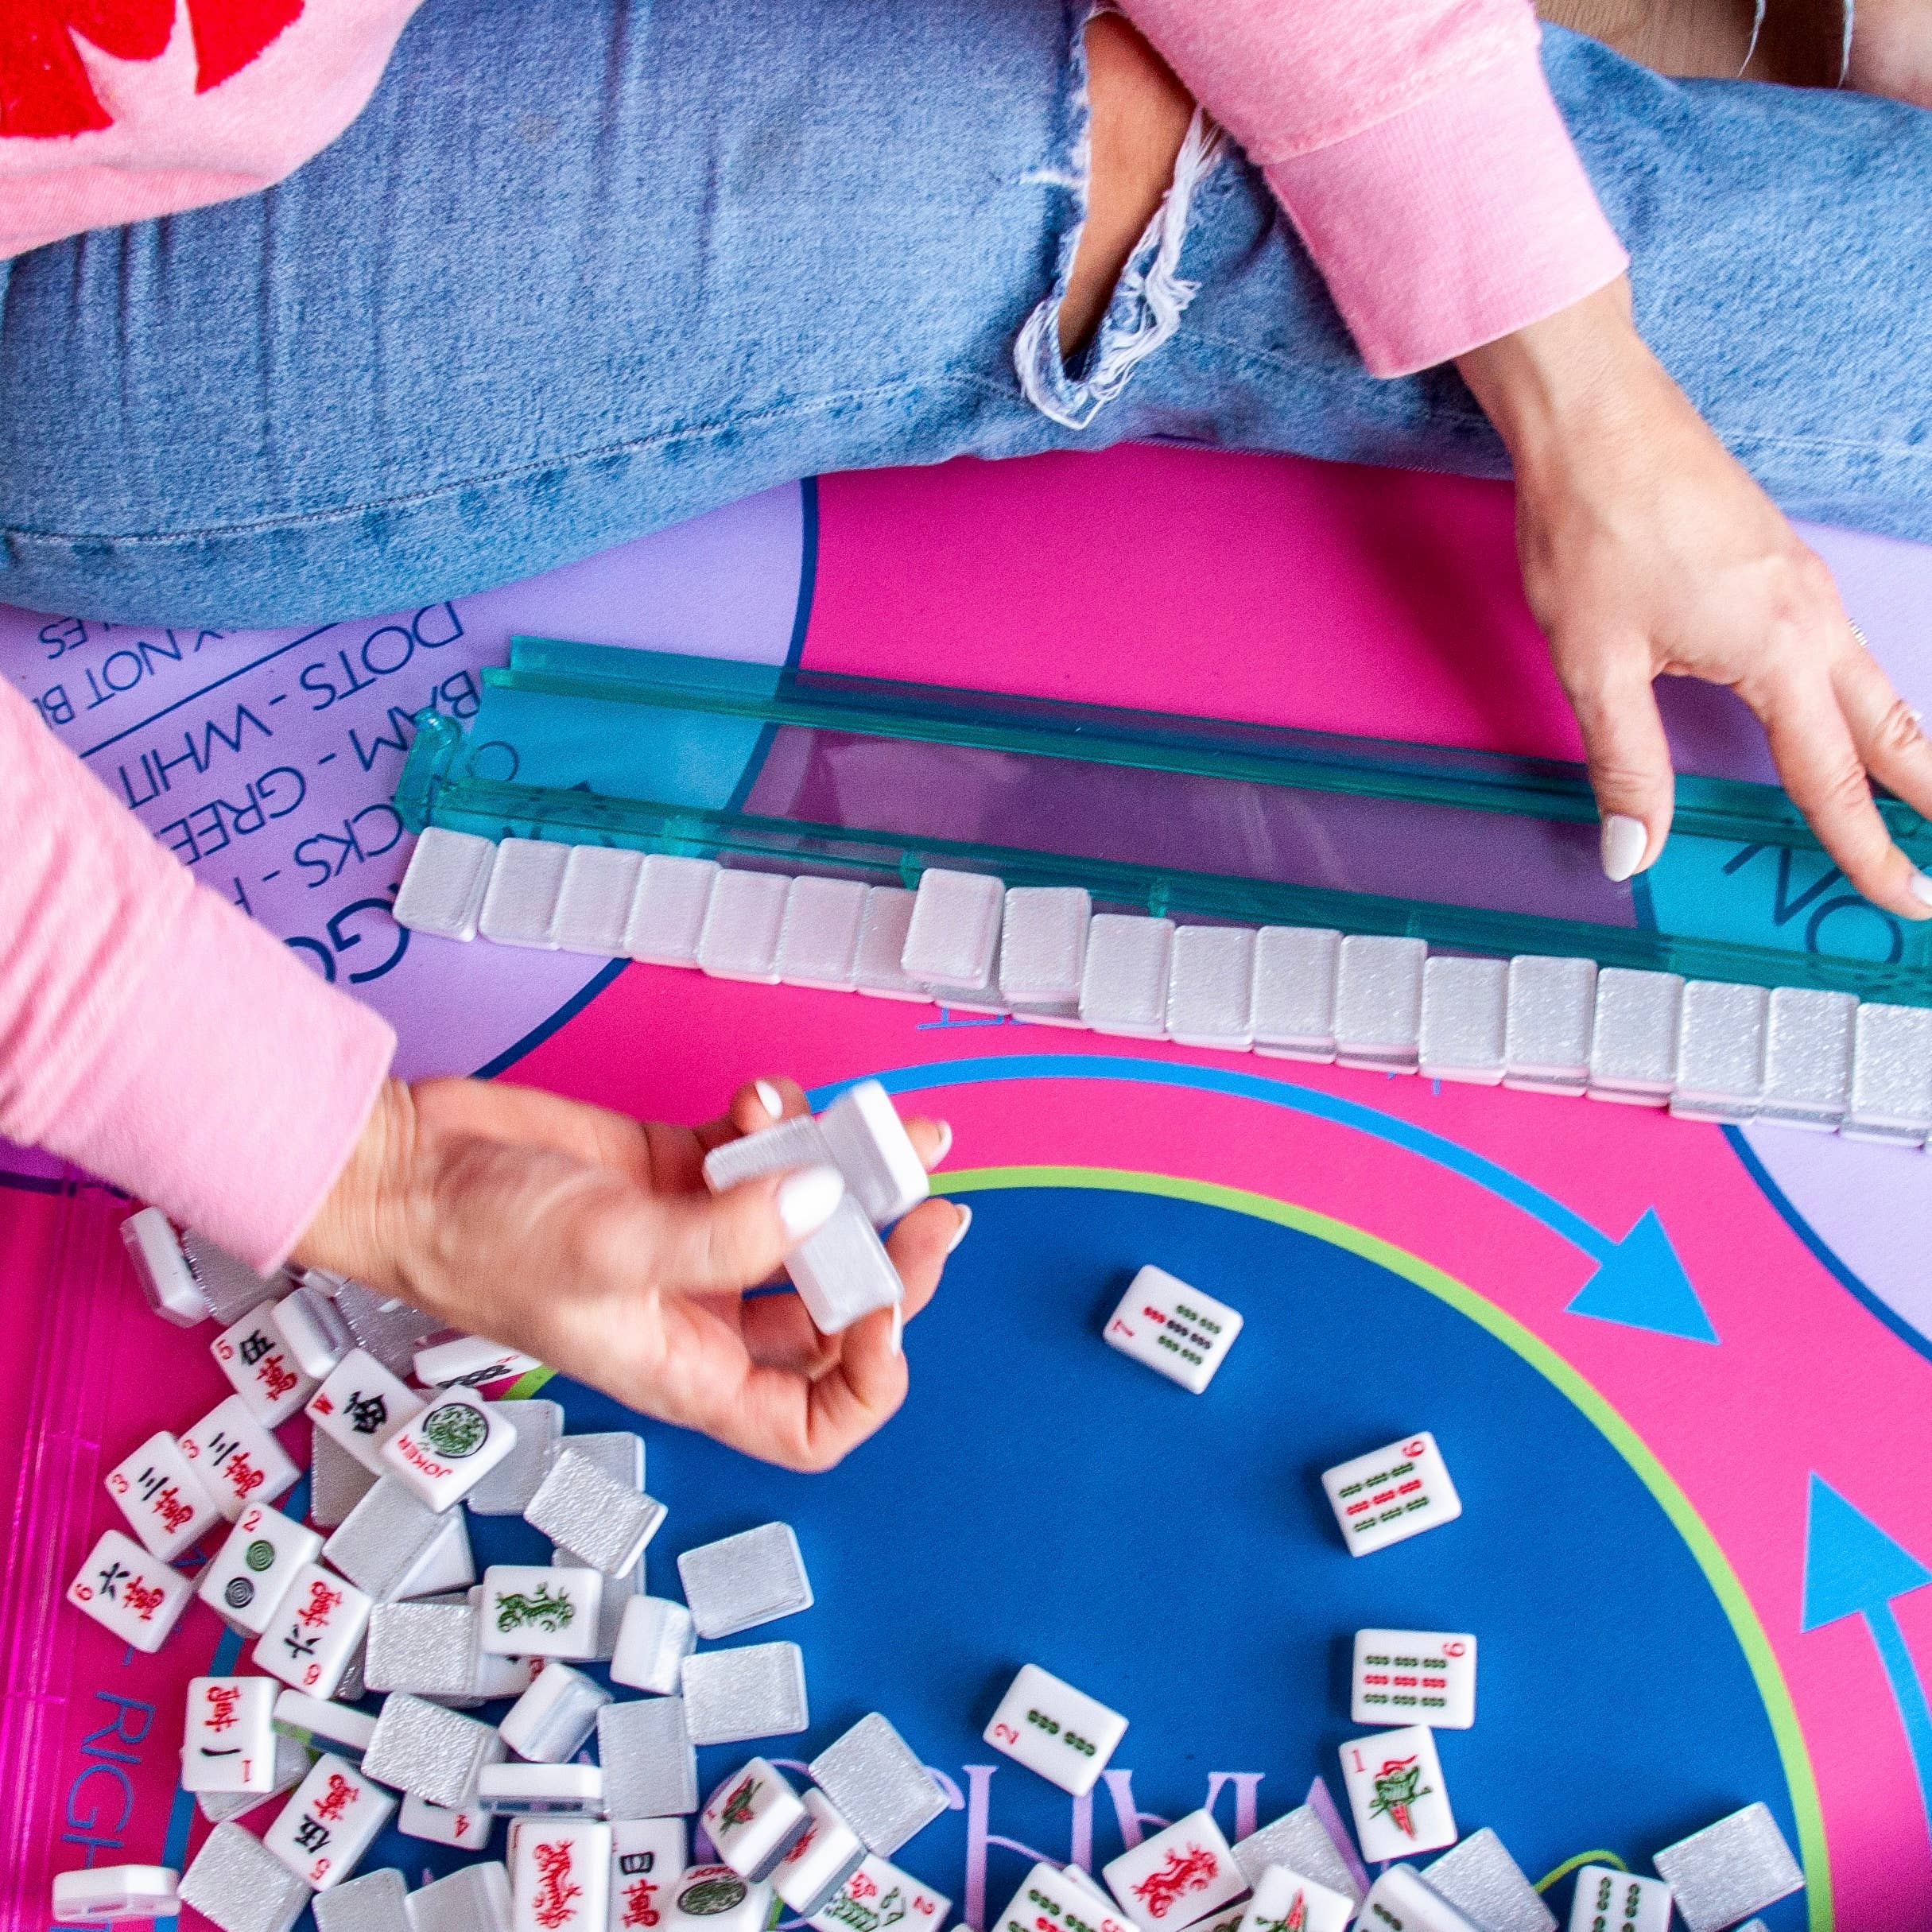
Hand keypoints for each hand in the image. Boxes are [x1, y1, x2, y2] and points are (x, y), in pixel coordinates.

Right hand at [294, 1074, 966, 1469]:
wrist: (404, 1165)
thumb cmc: (475, 1240)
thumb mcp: (607, 1251)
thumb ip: (725, 1235)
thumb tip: (824, 1198)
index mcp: (692, 1370)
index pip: (812, 1421)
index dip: (871, 1382)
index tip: (889, 1306)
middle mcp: (706, 1312)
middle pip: (834, 1310)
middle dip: (888, 1258)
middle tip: (923, 1200)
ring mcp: (698, 1238)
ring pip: (810, 1219)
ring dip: (848, 1172)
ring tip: (873, 1124)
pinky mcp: (680, 1171)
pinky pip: (762, 1152)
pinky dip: (779, 1122)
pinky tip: (759, 1096)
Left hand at [1458, 278, 1931, 919]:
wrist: (1592, 418)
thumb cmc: (1592, 526)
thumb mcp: (1596, 664)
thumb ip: (1625, 766)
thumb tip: (1633, 852)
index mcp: (1777, 650)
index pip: (1833, 778)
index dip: (1866, 849)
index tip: (1903, 899)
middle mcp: (1810, 617)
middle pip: (1889, 729)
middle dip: (1926, 797)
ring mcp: (1801, 585)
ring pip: (1872, 685)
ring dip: (1903, 746)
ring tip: (1921, 798)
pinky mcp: (1778, 563)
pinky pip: (1840, 648)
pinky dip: (1860, 697)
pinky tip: (1843, 711)